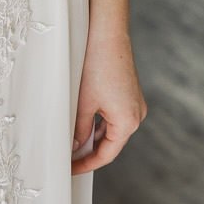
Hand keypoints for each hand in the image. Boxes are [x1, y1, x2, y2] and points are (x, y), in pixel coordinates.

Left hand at [71, 26, 147, 174]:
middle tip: (67, 159)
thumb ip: (79, 130)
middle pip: (110, 143)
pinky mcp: (129, 94)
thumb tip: (75, 147)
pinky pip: (113, 117)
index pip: (106, 154)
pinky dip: (97, 124)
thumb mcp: (83, 104)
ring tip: (70, 144)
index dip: (86, 165)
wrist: (106, 34)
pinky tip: (81, 126)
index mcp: (128, 122)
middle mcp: (136, 115)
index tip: (69, 170)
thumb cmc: (95, 67)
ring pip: (111, 130)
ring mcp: (134, 104)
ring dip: (92, 138)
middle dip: (89, 152)